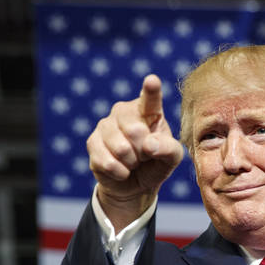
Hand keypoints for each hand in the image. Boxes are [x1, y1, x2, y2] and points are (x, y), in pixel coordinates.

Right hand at [87, 74, 184, 229]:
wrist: (135, 184)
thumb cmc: (156, 163)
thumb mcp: (171, 159)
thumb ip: (169, 149)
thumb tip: (149, 145)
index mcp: (148, 111)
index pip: (149, 99)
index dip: (150, 90)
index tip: (152, 81)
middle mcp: (124, 112)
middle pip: (135, 131)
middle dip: (144, 152)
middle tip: (145, 155)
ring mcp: (105, 125)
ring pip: (121, 148)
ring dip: (132, 163)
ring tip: (133, 162)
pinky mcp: (92, 143)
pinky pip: (108, 162)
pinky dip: (120, 172)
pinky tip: (122, 170)